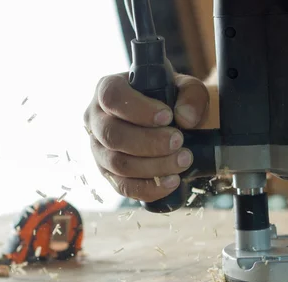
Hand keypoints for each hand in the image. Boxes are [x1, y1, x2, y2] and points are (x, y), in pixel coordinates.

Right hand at [84, 72, 209, 201]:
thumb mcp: (185, 87)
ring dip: (153, 166)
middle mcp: (96, 119)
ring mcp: (98, 149)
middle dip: (149, 142)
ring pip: (117, 163)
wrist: (167, 122)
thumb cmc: (169, 99)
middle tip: (179, 142)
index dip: (138, 109)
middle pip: (112, 135)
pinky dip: (149, 188)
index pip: (111, 97)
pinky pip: (123, 186)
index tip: (167, 117)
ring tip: (183, 161)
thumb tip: (185, 118)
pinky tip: (172, 181)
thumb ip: (191, 95)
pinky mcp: (108, 174)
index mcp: (107, 89)